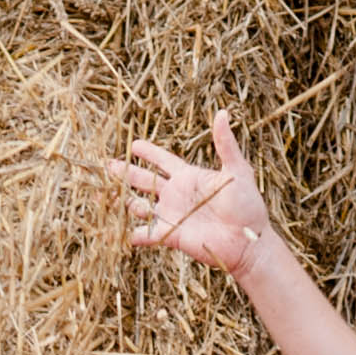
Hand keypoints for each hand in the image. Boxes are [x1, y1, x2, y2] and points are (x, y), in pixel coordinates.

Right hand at [116, 109, 278, 278]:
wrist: (248, 241)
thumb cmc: (247, 205)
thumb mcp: (237, 170)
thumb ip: (225, 144)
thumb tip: (223, 113)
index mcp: (189, 177)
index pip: (163, 161)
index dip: (148, 153)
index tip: (133, 144)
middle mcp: (176, 195)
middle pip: (144, 181)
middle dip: (125, 173)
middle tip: (107, 166)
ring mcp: (172, 216)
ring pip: (140, 206)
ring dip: (125, 202)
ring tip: (106, 197)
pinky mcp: (171, 236)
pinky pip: (146, 234)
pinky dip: (132, 234)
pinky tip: (117, 232)